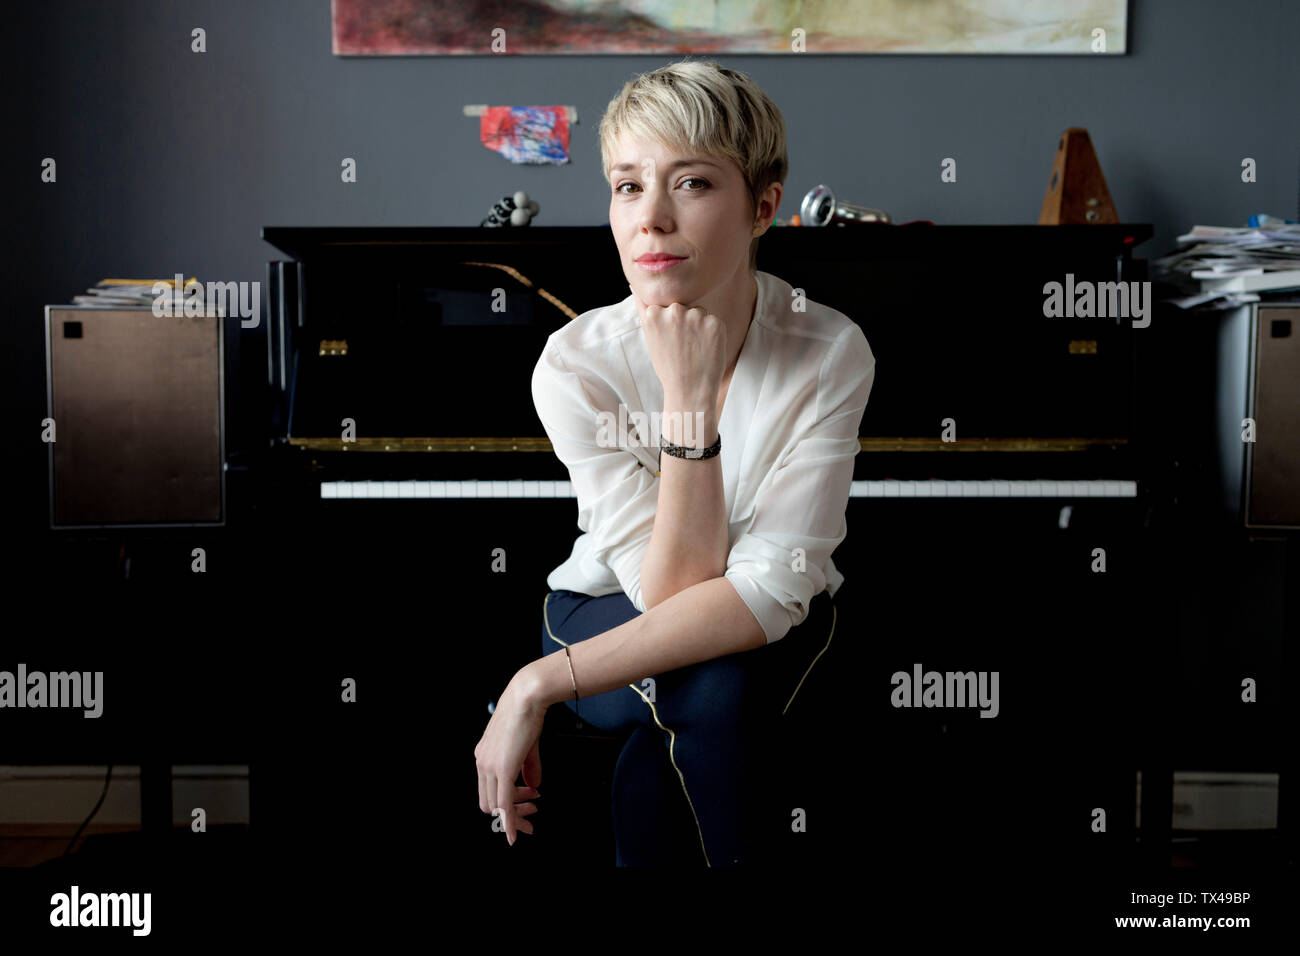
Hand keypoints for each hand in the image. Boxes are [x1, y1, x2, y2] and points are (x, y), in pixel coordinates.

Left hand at [474, 669, 545, 845]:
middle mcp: (482, 763)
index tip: (528, 803)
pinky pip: (504, 803)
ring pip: (497, 806)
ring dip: (516, 814)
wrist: (527, 697)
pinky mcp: (502, 769)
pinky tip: (517, 832)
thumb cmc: (527, 715)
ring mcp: (489, 766)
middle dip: (512, 813)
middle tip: (533, 811)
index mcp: (484, 757)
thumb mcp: (527, 746)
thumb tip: (533, 786)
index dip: (507, 804)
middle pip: (490, 803)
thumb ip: (528, 768)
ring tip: (535, 805)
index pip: (488, 791)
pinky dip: (510, 821)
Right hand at [632, 290, 725, 405]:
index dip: (669, 324)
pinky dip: (713, 333)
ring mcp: (695, 315)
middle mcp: (674, 310)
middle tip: (682, 347)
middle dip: (684, 322)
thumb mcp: (649, 336)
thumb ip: (643, 307)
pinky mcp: (715, 322)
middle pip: (683, 306)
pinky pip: (714, 321)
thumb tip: (635, 284)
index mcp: (654, 312)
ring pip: (699, 312)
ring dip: (699, 326)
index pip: (666, 305)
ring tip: (693, 349)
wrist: (689, 390)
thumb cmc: (668, 365)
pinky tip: (705, 349)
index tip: (670, 340)